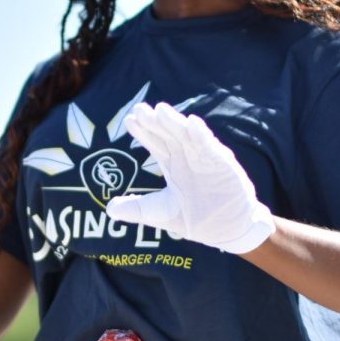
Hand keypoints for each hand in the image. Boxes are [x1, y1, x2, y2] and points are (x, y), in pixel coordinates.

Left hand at [106, 102, 275, 253]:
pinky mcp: (222, 165)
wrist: (229, 231)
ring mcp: (204, 159)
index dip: (143, 132)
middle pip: (168, 134)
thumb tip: (110, 209)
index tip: (129, 120)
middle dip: (155, 122)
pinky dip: (202, 136)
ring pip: (187, 136)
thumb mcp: (162, 214)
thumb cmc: (198, 219)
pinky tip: (193, 124)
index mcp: (173, 165)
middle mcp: (187, 157)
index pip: (155, 143)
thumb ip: (138, 209)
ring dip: (175, 122)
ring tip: (161, 110)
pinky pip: (210, 147)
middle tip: (140, 109)